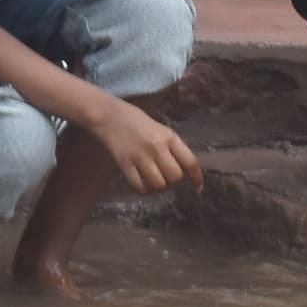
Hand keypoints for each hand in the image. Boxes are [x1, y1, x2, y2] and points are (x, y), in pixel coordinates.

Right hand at [83, 100, 202, 195]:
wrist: (109, 116)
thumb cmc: (137, 122)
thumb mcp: (161, 130)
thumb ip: (173, 148)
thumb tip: (185, 172)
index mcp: (169, 136)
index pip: (190, 161)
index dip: (196, 178)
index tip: (197, 188)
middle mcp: (156, 146)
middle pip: (175, 176)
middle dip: (173, 181)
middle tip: (165, 176)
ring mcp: (140, 156)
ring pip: (159, 184)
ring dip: (158, 187)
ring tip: (153, 181)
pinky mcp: (124, 164)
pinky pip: (139, 187)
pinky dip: (143, 190)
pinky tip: (142, 184)